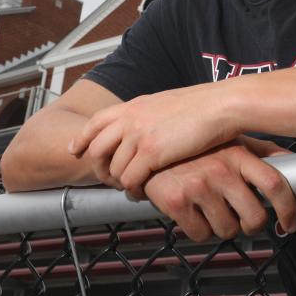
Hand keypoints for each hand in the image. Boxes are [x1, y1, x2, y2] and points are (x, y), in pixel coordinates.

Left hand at [69, 84, 237, 193]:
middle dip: (100, 168)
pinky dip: (134, 190)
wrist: (220, 106)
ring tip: (132, 188)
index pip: (96, 122)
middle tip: (110, 179)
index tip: (75, 150)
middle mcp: (130, 119)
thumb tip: (143, 126)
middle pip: (97, 149)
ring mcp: (139, 136)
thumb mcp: (165, 103)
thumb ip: (147, 114)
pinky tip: (143, 192)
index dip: (82, 138)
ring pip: (114, 169)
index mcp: (133, 106)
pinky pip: (131, 179)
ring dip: (121, 183)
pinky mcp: (152, 153)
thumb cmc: (202, 105)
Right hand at [143, 138, 295, 241]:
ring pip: (228, 230)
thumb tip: (292, 163)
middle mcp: (221, 169)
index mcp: (238, 153)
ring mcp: (199, 185)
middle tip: (244, 220)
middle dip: (252, 225)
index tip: (291, 223)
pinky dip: (199, 230)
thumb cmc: (195, 148)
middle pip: (255, 217)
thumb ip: (262, 151)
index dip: (289, 208)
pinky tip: (193, 213)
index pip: (275, 184)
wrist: (149, 148)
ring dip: (222, 227)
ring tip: (211, 209)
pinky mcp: (176, 201)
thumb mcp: (230, 141)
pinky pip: (200, 235)